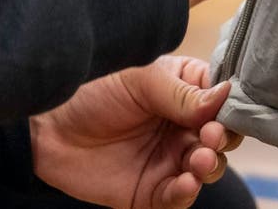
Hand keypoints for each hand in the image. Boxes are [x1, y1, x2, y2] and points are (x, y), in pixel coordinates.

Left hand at [30, 55, 243, 208]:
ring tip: (197, 159)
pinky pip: (180, 197)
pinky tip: (185, 183)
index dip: (227, 106)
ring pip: (207, 167)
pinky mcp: (152, 190)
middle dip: (222, 138)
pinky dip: (187, 192)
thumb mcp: (140, 80)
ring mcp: (168, 158)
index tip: (224, 111)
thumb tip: (224, 96)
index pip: (219, 98)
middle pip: (220, 136)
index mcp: (181, 89)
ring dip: (209, 165)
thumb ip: (182, 93)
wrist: (49, 128)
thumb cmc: (92, 89)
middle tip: (209, 137)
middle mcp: (179, 124)